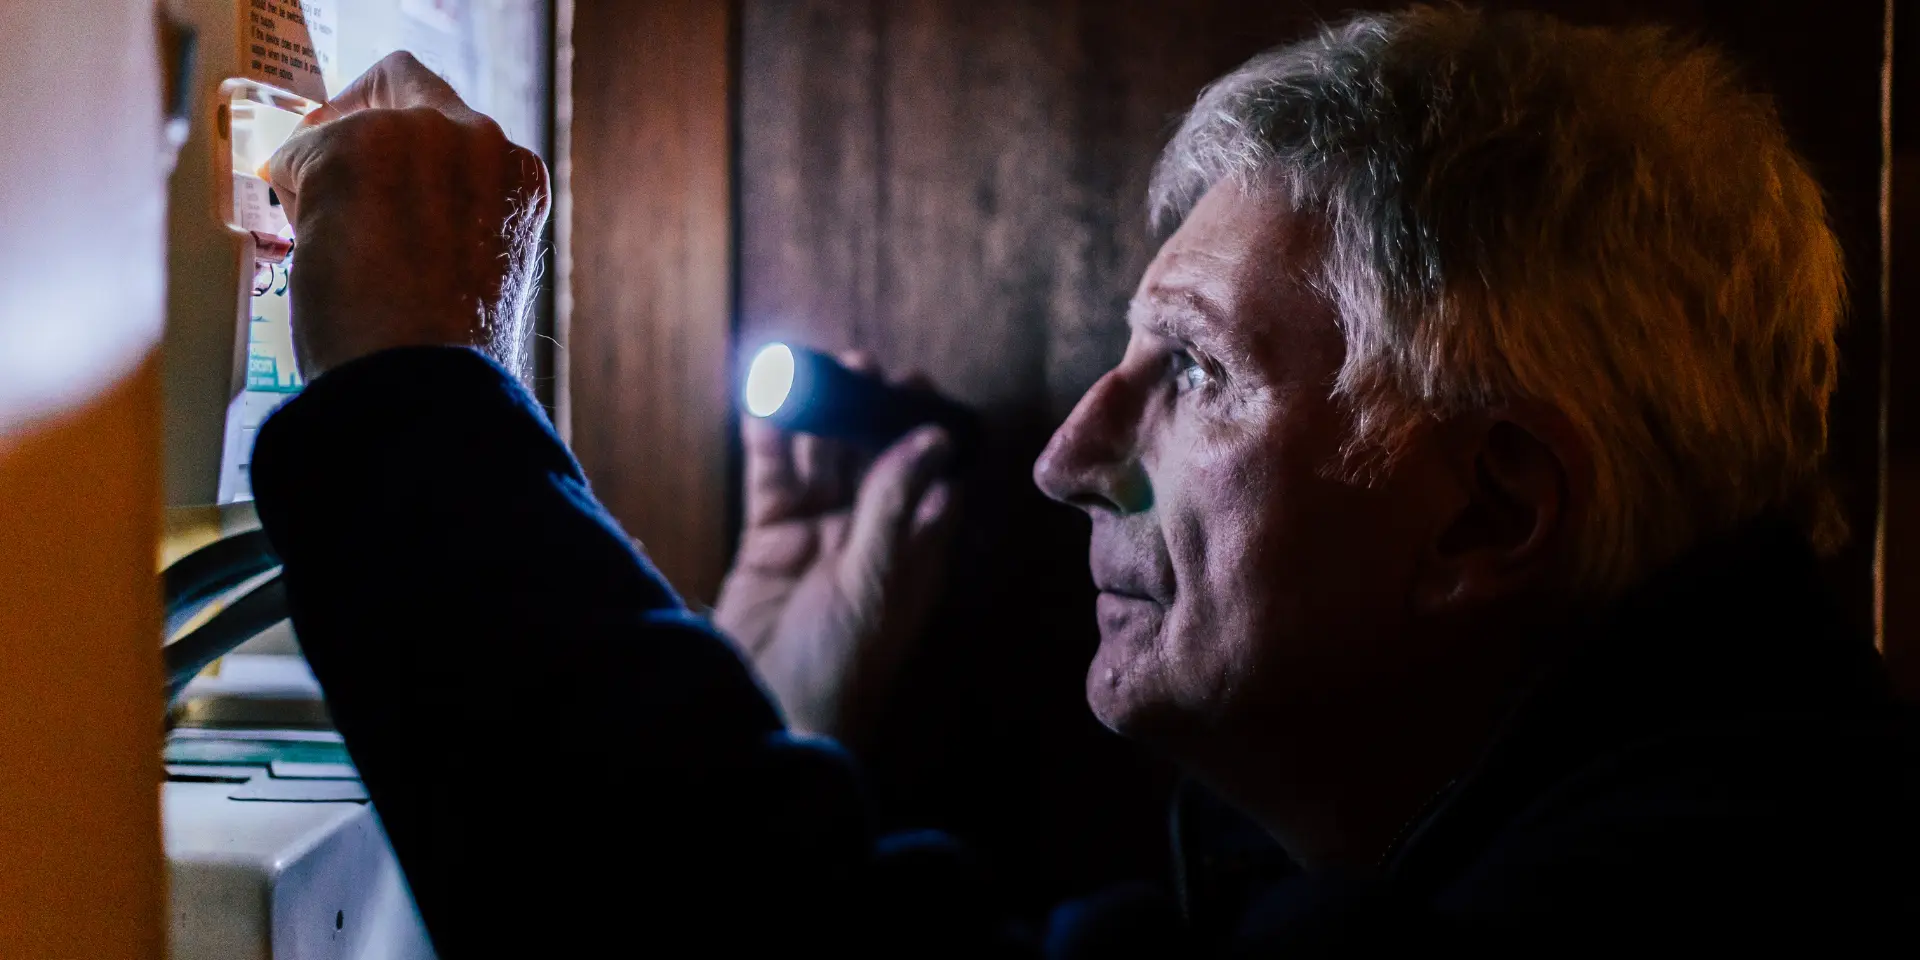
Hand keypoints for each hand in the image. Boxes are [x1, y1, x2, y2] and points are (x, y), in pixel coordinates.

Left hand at [266, 52, 549, 379]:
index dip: (409, 138)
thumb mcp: (476, 272)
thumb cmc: (448, 358)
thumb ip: (449, 220)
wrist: (425, 384)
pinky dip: (294, 197)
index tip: (380, 169)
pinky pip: (298, 153)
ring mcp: (421, 137)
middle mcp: (481, 141)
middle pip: (401, 88)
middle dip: (360, 136)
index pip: (456, 121)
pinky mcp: (357, 148)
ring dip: (327, 171)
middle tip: (333, 187)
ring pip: (347, 124)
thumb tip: (386, 210)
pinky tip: (316, 250)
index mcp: (519, 179)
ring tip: (331, 242)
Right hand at [714, 355, 959, 747]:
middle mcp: (870, 538)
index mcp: (914, 552)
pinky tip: (767, 403)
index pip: (929, 476)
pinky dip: (770, 441)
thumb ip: (895, 509)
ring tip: (814, 369)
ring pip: (821, 460)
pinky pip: (773, 478)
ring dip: (819, 416)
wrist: (769, 716)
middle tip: (858, 363)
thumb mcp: (875, 585)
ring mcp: (818, 536)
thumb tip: (932, 439)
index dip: (925, 427)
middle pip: (871, 457)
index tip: (917, 381)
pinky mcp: (769, 539)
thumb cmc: (840, 667)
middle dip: (866, 409)